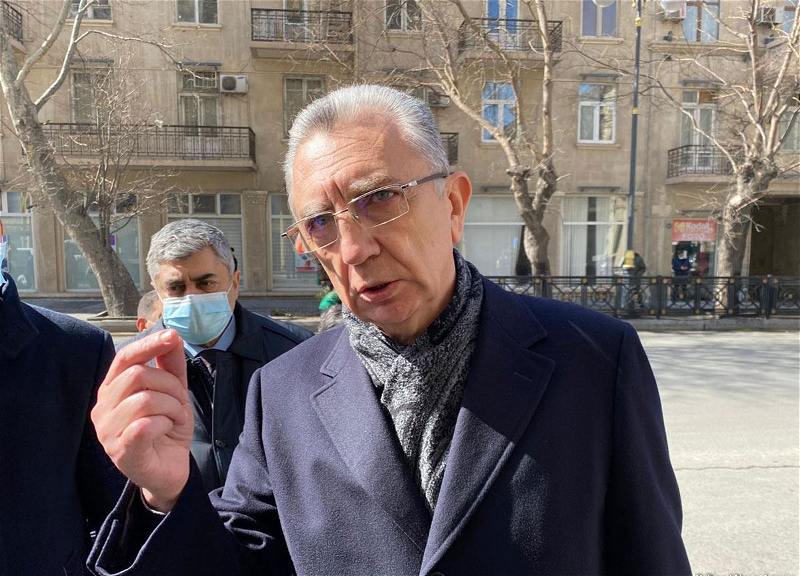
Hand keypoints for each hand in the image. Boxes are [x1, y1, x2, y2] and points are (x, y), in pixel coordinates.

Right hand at [92, 330, 192, 511]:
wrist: (170, 469)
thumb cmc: (166, 428)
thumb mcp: (174, 391)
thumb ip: (170, 364)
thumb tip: (171, 333)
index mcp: (112, 389)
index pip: (124, 357)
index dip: (148, 343)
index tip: (171, 336)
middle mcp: (102, 408)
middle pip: (138, 375)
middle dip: (170, 386)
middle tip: (179, 403)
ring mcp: (106, 431)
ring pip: (144, 399)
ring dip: (171, 407)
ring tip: (174, 420)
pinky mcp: (119, 451)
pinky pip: (145, 424)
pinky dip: (165, 423)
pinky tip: (165, 431)